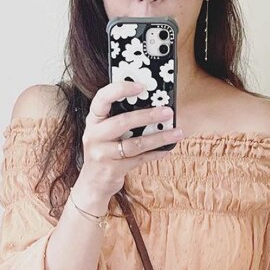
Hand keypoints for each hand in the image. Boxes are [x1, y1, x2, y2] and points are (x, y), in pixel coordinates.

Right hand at [74, 80, 182, 209]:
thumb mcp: (104, 132)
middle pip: (123, 122)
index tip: (140, 86)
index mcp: (93, 120)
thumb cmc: (104, 150)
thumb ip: (118, 117)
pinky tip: (167, 149)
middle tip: (168, 111)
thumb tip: (151, 103)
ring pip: (135, 144)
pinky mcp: (113, 169)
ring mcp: (103, 154)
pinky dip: (155, 154)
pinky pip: (139, 159)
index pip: (102, 98)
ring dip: (158, 137)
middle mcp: (94, 135)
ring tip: (177, 132)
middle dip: (148, 115)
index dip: (120, 89)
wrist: (93, 183)